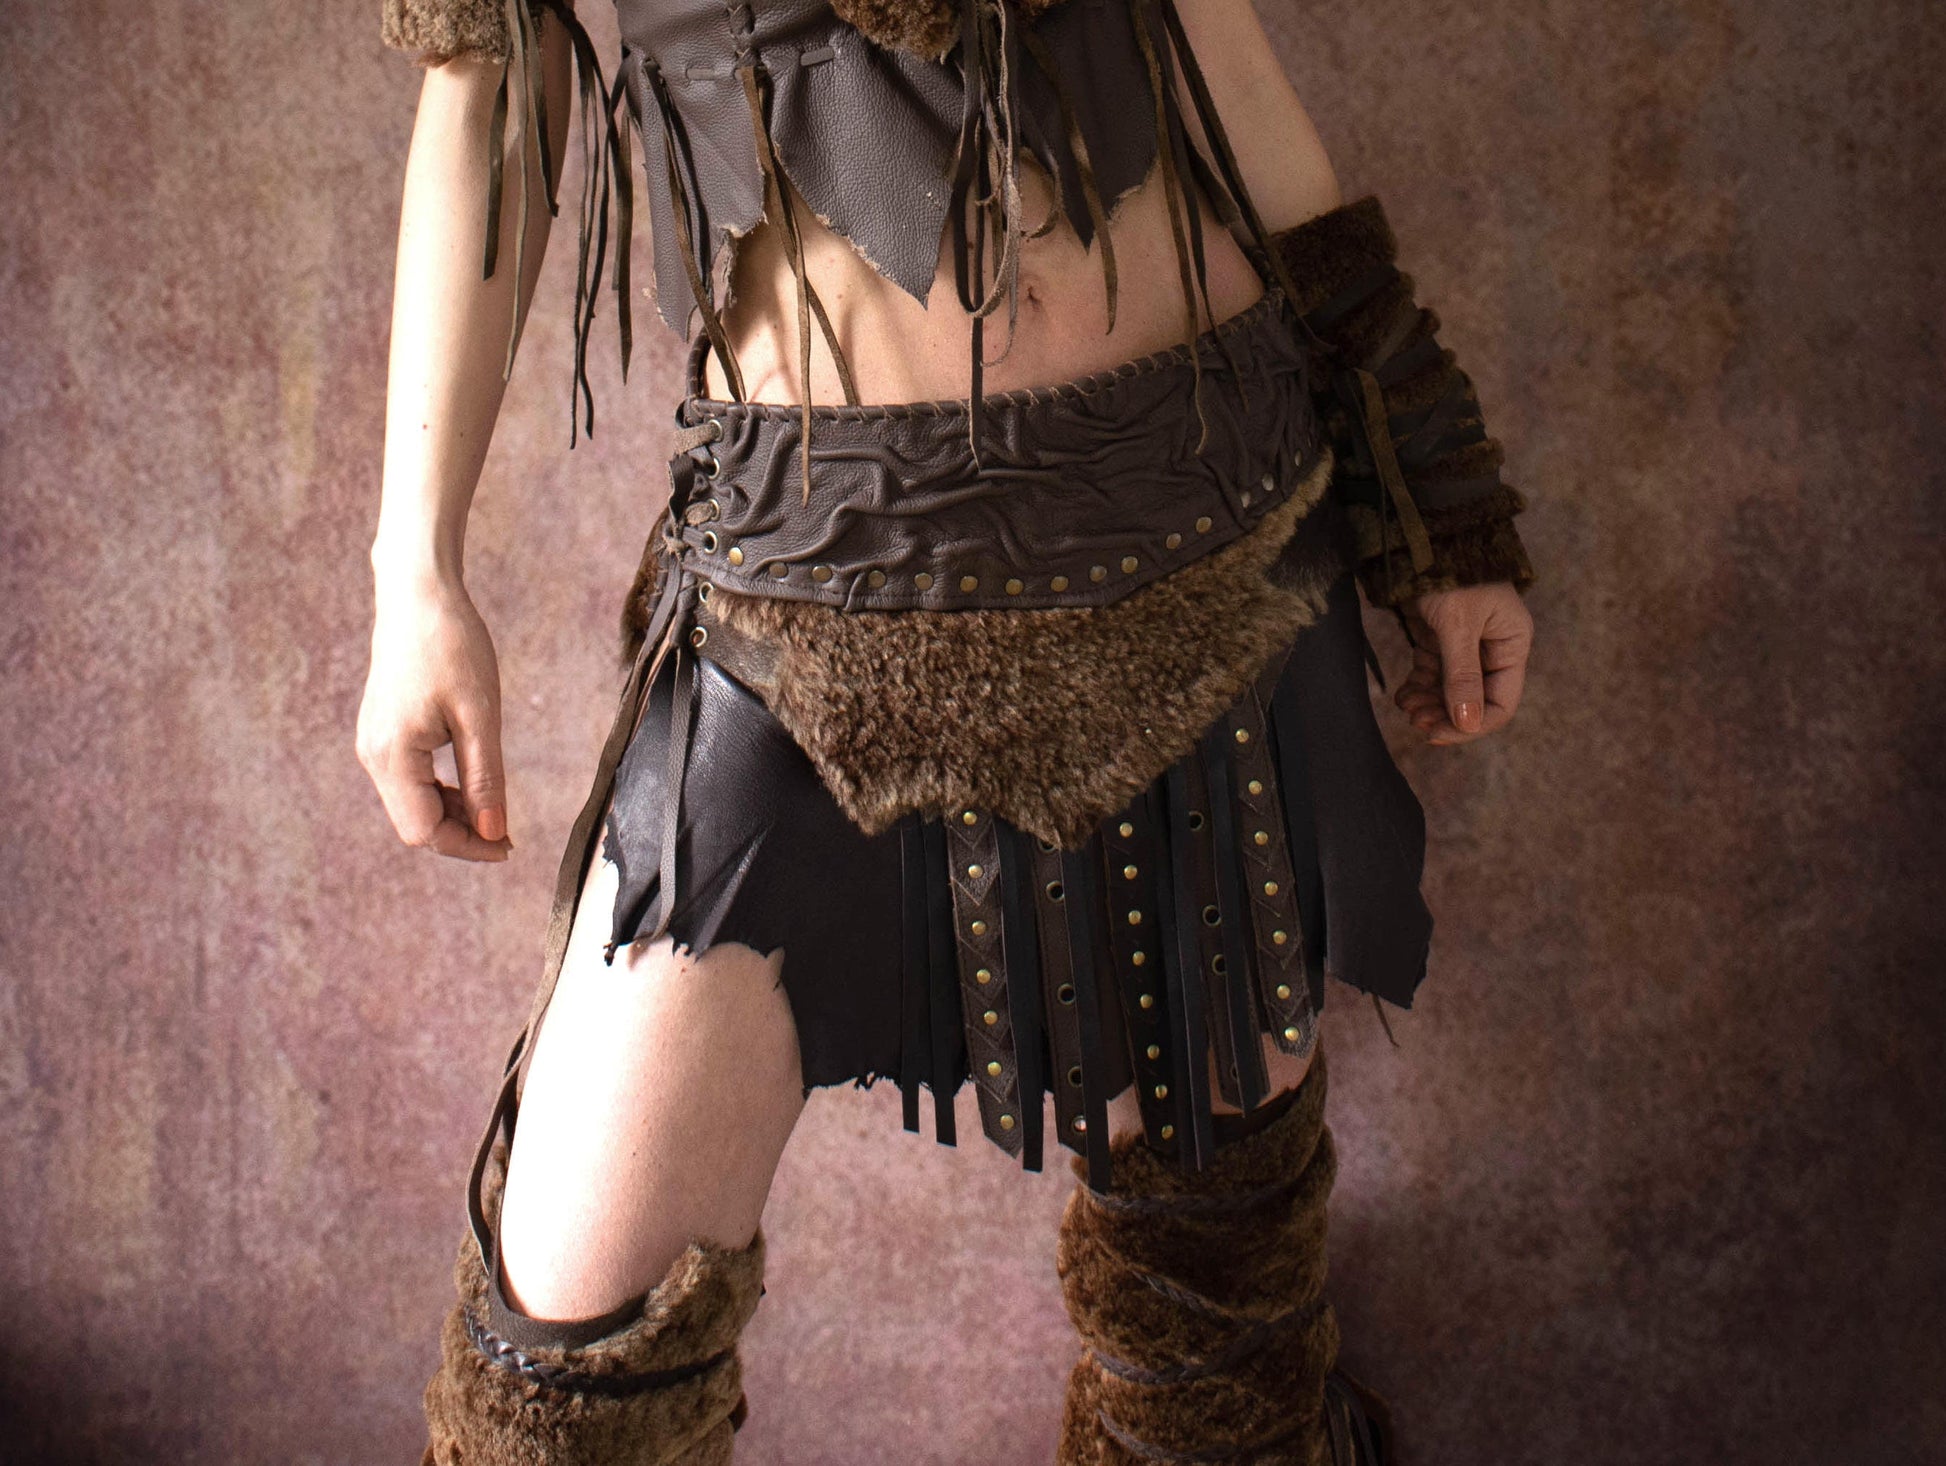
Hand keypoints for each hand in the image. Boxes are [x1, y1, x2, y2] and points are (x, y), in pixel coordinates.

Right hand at [356, 576, 512, 860]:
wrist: (419, 597)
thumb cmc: (453, 647)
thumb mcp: (480, 717)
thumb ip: (485, 779)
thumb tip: (494, 832)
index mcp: (392, 756)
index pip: (424, 831)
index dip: (467, 846)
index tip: (508, 845)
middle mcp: (373, 756)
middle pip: (415, 824)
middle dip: (461, 834)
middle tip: (508, 833)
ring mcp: (374, 744)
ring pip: (412, 804)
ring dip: (453, 814)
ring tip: (495, 806)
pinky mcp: (383, 733)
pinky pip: (409, 781)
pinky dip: (441, 791)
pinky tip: (472, 782)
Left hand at [1392, 582, 1532, 745]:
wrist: (1424, 536)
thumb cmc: (1451, 573)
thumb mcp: (1458, 625)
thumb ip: (1462, 675)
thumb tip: (1467, 723)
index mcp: (1512, 645)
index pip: (1500, 703)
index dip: (1471, 725)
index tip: (1438, 732)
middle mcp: (1493, 648)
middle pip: (1474, 700)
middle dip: (1446, 715)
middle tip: (1416, 721)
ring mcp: (1467, 644)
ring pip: (1451, 691)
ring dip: (1430, 704)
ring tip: (1407, 708)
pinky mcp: (1442, 638)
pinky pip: (1434, 674)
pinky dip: (1420, 687)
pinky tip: (1403, 694)